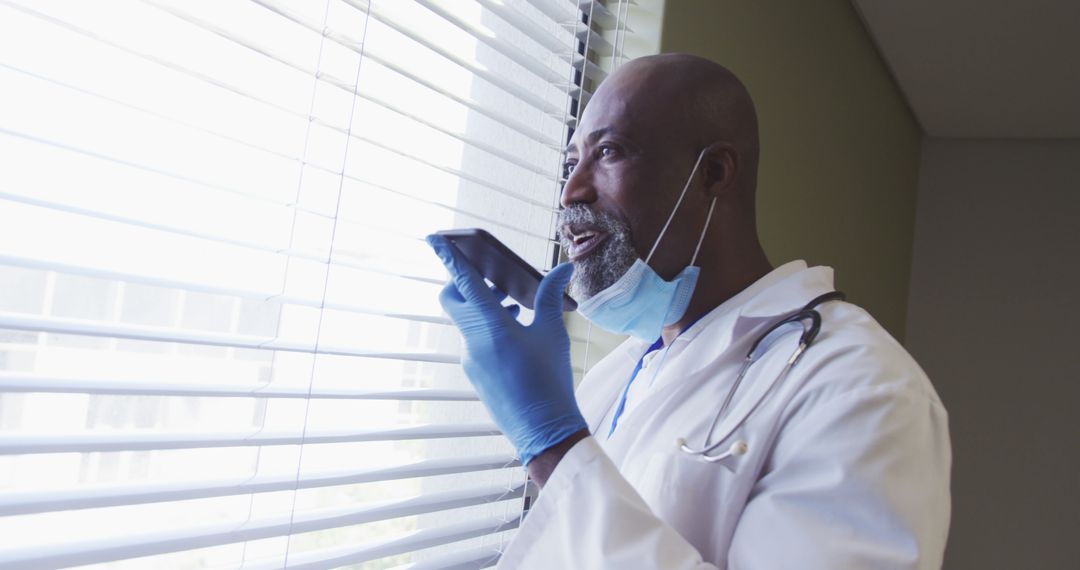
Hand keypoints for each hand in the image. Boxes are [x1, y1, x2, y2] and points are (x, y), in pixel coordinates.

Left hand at [427, 234, 586, 464]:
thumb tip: (562, 268)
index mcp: (492, 326)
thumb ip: (550, 298)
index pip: (463, 282)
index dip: (448, 258)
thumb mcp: (552, 334)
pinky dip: (488, 328)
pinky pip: (474, 341)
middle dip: (463, 282)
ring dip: (482, 306)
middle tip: (489, 277)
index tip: (434, 238)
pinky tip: (514, 331)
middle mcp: (473, 341)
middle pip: (453, 299)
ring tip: (514, 304)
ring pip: (466, 321)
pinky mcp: (475, 373)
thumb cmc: (550, 380)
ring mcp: (470, 359)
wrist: (543, 431)